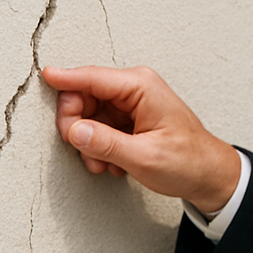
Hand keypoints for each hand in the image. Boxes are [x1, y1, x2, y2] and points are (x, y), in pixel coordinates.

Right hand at [40, 65, 240, 211]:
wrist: (208, 175)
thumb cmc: (187, 162)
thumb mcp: (143, 157)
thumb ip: (106, 143)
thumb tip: (74, 130)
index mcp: (141, 87)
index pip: (92, 78)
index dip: (65, 79)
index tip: (44, 76)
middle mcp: (135, 88)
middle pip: (83, 96)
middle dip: (77, 126)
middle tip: (85, 153)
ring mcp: (131, 102)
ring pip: (87, 114)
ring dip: (89, 142)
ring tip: (105, 164)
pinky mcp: (128, 117)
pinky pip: (98, 126)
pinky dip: (98, 146)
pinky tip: (113, 163)